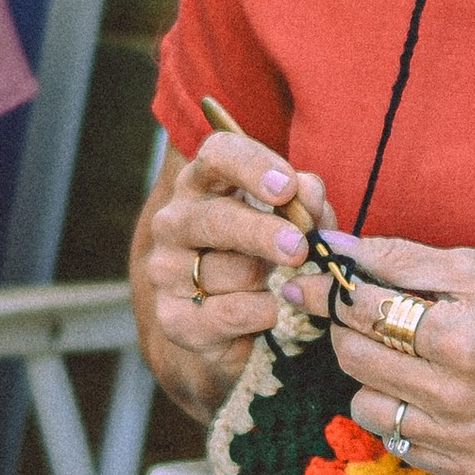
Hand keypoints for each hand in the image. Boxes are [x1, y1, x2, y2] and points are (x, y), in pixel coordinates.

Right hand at [139, 127, 332, 359]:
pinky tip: (268, 310)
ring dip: (266, 280)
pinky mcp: (172, 316)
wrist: (231, 319)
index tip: (287, 187)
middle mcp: (174, 221)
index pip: (217, 155)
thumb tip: (308, 194)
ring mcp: (166, 269)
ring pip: (229, 271)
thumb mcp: (291, 220)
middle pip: (216, 218)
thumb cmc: (264, 252)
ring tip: (275, 284)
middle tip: (297, 248)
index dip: (252, 166)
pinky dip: (259, 314)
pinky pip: (226, 314)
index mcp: (202, 183)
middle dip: (261, 233)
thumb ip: (304, 203)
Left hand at [325, 233, 474, 474]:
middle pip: (352, 356)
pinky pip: (395, 438)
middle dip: (348, 326)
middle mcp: (454, 395)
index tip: (310, 276)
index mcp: (457, 336)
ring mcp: (458, 437)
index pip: (358, 309)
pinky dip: (399, 410)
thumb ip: (400, 258)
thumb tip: (332, 245)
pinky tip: (429, 387)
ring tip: (405, 351)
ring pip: (362, 403)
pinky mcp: (464, 464)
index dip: (328, 288)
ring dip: (370, 373)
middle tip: (367, 308)